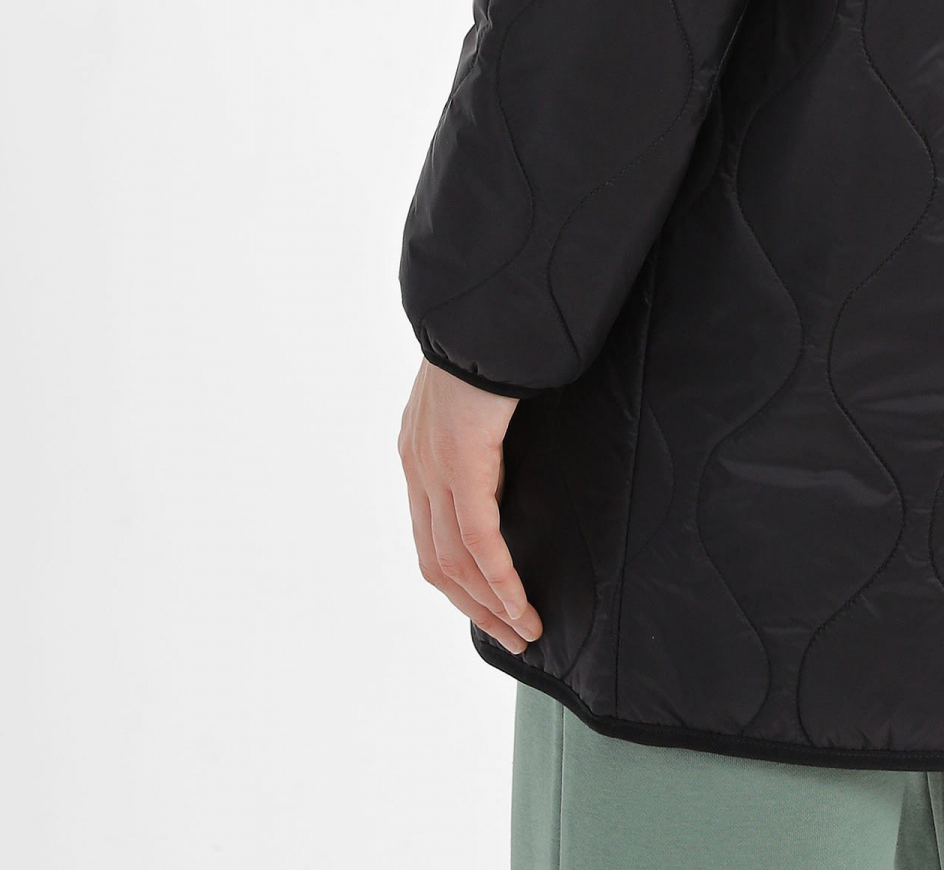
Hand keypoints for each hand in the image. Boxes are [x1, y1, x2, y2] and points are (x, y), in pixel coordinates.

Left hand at [398, 358, 542, 655]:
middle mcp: (418, 466)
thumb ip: (483, 436)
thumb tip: (504, 463)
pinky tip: (521, 605)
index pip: (431, 535)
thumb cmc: (495, 341)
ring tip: (526, 630)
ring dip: (491, 605)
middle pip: (436, 563)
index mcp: (419, 450)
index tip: (494, 606)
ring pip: (454, 563)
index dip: (461, 580)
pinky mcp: (461, 463)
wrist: (484, 308)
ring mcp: (434, 468)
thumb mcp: (482, 398)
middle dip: (475, 607)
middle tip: (513, 634)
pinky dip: (500, 581)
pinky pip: (477, 541)